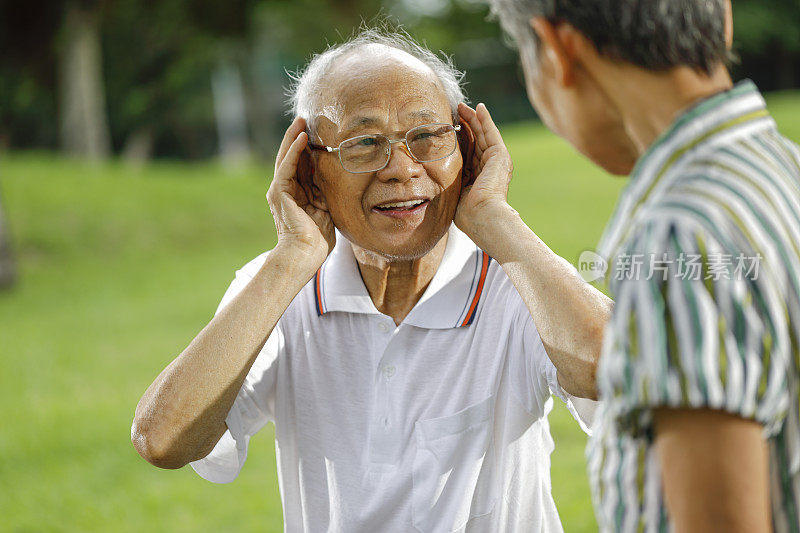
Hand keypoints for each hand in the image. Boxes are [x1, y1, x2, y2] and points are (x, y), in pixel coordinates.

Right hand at [267, 117, 334, 268]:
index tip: (319, 132)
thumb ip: (327, 195)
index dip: (309, 149)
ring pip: (287, 157)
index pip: (302, 165)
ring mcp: (280, 190)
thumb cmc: (317, 239)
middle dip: (299, 137)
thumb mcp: (327, 210)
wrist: (304, 255)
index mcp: (297, 194)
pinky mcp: (279, 191)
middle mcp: (286, 189)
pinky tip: (302, 137)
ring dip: (294, 137)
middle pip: (292, 157)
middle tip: (306, 118)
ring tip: (301, 120)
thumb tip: (341, 183)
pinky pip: (287, 166)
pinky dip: (294, 151)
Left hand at [454, 103, 514, 245]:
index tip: (449, 129)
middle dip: (467, 125)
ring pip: (483, 134)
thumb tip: (430, 182)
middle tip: (456, 111)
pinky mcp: (500, 155)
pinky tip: (479, 108)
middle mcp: (489, 168)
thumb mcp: (454, 193)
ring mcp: (497, 161)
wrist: (482, 215)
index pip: (469, 153)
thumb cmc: (466, 213)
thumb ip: (448, 183)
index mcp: (479, 177)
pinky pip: (491, 133)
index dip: (460, 140)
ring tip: (463, 106)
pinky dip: (485, 120)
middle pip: (477, 140)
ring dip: (474, 119)